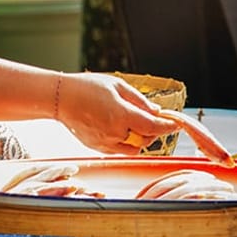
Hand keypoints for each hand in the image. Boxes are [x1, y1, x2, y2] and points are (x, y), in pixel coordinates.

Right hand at [55, 73, 177, 154]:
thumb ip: (139, 100)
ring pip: (134, 148)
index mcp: (121, 115)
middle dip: (153, 130)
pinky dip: (126, 142)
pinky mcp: (98, 148)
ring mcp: (106, 143)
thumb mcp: (116, 86)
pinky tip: (118, 128)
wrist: (60, 99)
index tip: (176, 123)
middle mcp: (115, 132)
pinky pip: (120, 150)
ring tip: (133, 122)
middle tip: (151, 117)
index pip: (153, 126)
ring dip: (140, 138)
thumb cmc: (86, 87)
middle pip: (146, 139)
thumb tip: (156, 111)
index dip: (168, 126)